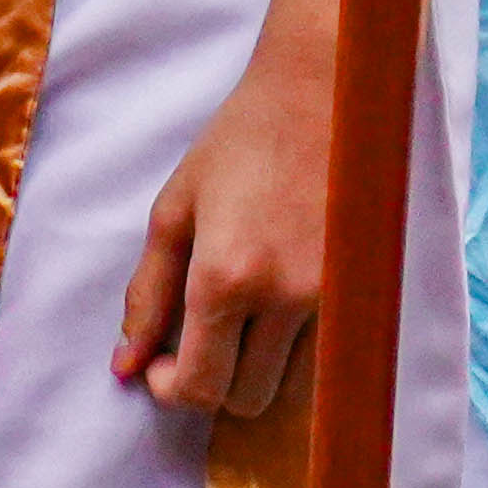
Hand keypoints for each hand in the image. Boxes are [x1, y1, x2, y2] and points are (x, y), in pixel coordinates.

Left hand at [111, 32, 330, 418]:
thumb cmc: (243, 139)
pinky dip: (291, 345)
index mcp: (225, 276)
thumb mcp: (175, 209)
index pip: (199, 387)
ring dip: (253, 367)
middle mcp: (282, 296)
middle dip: (210, 382)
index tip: (160, 362)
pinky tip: (276, 297)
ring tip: (237, 316)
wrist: (327, 89)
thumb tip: (125, 365)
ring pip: (288, 384)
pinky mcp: (361, 286)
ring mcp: (330, 295)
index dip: (170, 389)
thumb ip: (148, 293)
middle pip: (244, 399)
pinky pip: (320, 352)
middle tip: (194, 340)